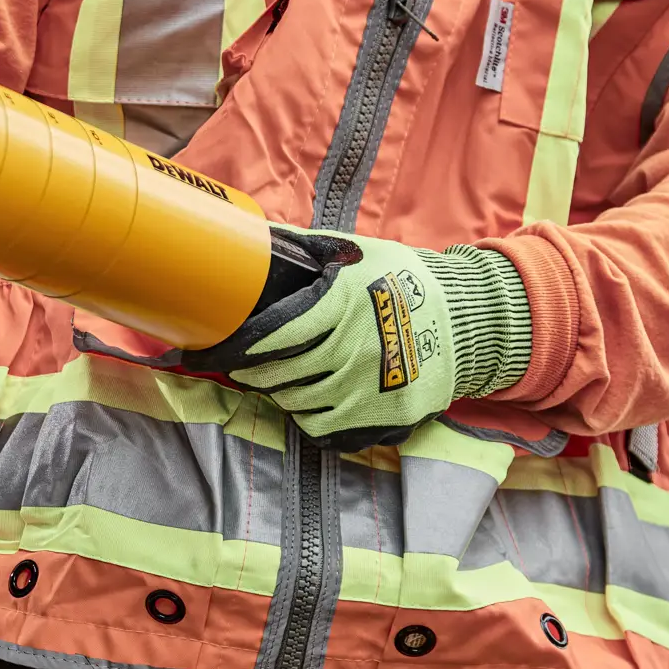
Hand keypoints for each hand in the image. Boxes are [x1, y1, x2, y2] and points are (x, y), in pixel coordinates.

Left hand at [182, 227, 532, 450]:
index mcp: (342, 307)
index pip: (268, 335)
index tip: (199, 354)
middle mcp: (354, 351)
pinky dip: (309, 417)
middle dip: (249, 370)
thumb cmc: (401, 281)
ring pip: (295, 404)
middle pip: (275, 374)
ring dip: (280, 392)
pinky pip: (323, 430)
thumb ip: (305, 249)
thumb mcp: (357, 253)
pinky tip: (314, 397)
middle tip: (242, 362)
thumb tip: (253, 238)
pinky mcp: (385, 420)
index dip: (228, 348)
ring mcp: (371, 390)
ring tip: (284, 375)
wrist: (469, 321)